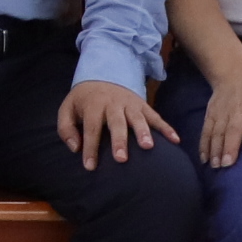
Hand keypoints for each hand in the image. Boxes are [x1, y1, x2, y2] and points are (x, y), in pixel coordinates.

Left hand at [57, 78, 179, 167]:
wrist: (102, 74)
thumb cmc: (84, 100)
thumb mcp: (67, 109)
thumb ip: (66, 128)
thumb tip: (75, 149)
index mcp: (93, 105)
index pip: (91, 127)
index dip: (90, 147)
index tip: (90, 166)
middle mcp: (113, 104)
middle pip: (116, 123)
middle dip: (119, 140)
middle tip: (121, 159)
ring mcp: (130, 104)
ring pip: (137, 118)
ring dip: (143, 132)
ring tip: (148, 147)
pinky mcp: (143, 105)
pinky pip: (156, 116)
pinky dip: (166, 128)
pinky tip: (175, 140)